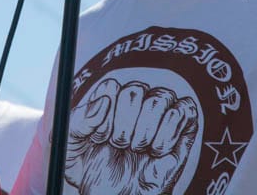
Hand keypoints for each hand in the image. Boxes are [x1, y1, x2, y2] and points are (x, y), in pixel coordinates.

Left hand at [65, 78, 198, 194]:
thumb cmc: (92, 169)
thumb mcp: (71, 146)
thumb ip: (80, 120)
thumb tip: (103, 102)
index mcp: (109, 99)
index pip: (111, 87)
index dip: (105, 115)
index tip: (100, 137)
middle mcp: (135, 101)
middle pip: (135, 89)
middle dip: (125, 124)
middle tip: (119, 146)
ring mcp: (159, 113)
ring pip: (160, 97)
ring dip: (146, 128)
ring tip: (138, 149)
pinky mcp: (182, 127)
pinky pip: (184, 109)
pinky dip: (169, 130)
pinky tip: (157, 150)